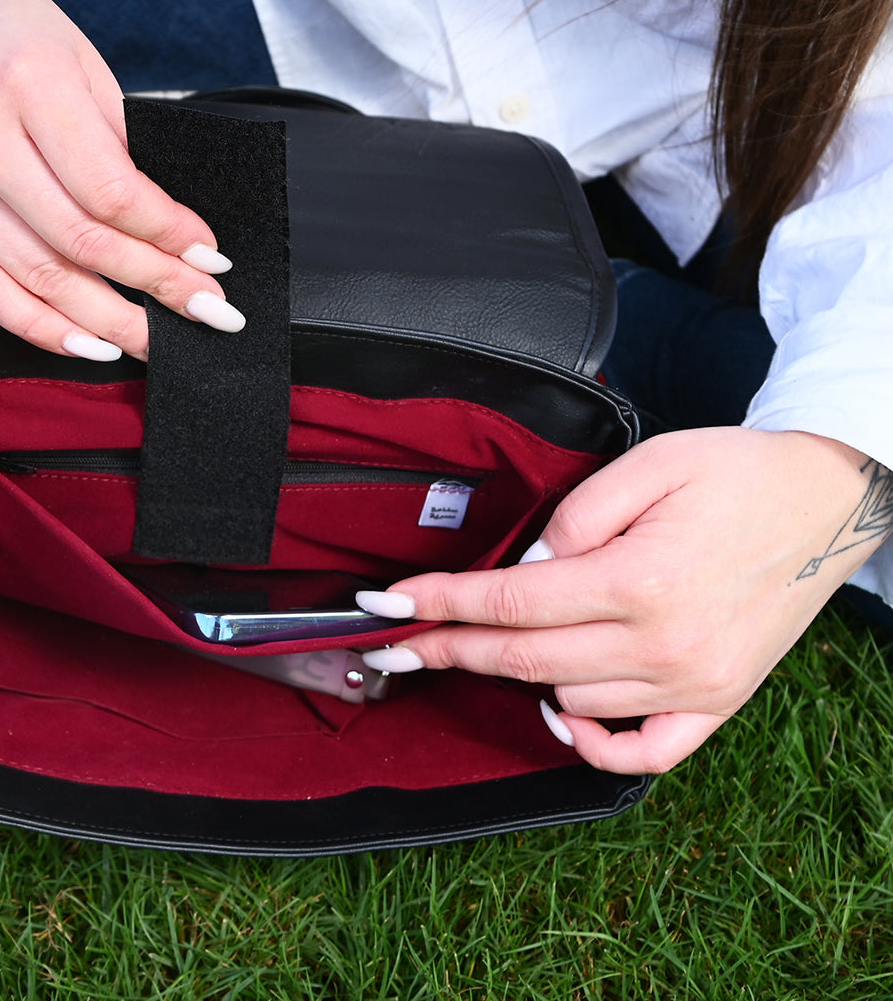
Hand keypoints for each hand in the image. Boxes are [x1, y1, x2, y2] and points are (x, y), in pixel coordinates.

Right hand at [0, 0, 241, 360]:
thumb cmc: (17, 30)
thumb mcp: (87, 65)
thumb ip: (124, 148)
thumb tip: (174, 234)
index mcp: (30, 86)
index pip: (113, 191)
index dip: (170, 237)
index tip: (213, 260)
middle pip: (82, 242)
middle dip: (156, 287)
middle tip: (208, 312)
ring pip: (39, 278)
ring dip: (109, 322)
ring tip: (160, 341)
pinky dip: (44, 328)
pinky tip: (91, 345)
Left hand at [360, 428, 891, 774]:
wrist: (829, 502)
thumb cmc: (738, 473)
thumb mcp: (650, 464)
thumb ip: (575, 516)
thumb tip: (525, 565)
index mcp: (641, 581)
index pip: (510, 601)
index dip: (439, 603)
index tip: (386, 607)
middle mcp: (664, 645)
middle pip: (524, 658)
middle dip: (449, 648)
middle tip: (393, 645)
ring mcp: (694, 684)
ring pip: (569, 699)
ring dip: (519, 672)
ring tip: (489, 640)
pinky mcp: (718, 701)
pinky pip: (644, 752)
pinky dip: (593, 743)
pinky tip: (560, 716)